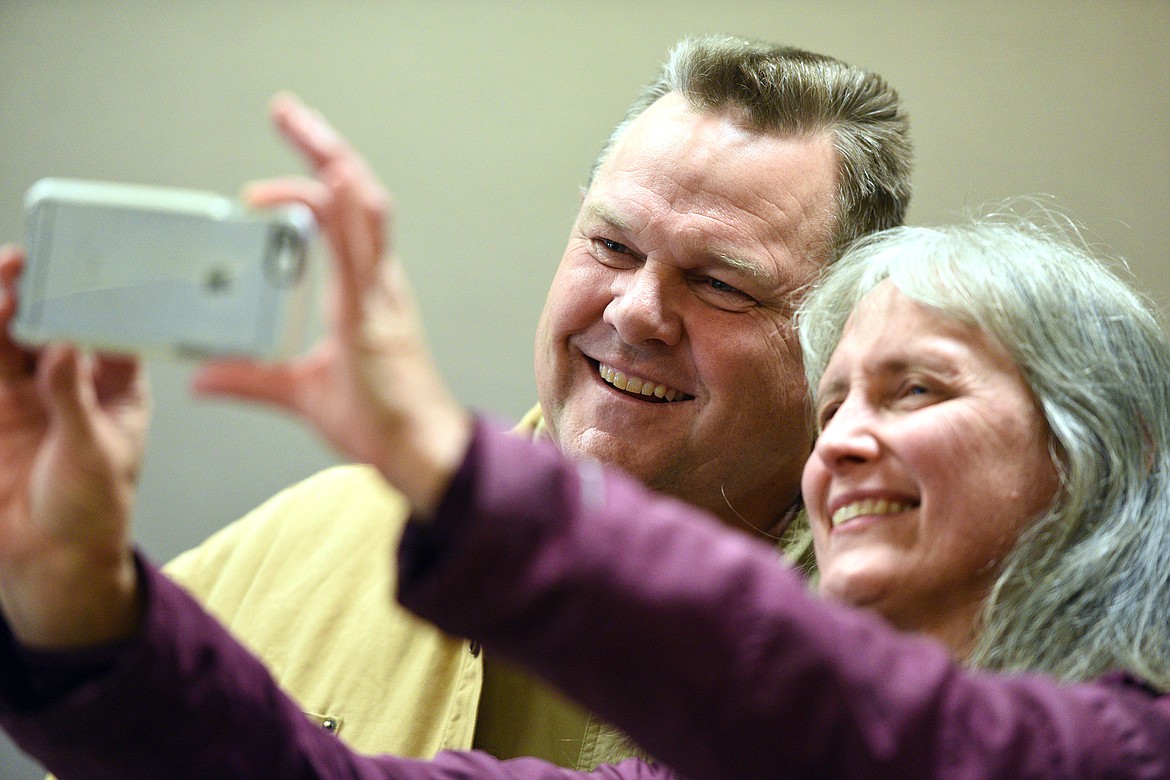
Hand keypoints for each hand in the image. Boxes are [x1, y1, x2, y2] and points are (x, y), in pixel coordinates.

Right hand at [0, 246, 147, 646]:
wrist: (50, 562)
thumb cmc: (95, 511)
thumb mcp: (94, 453)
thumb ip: (73, 400)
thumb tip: (66, 347)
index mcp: (118, 386)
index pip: (107, 327)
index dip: (94, 296)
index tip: (82, 269)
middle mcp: (73, 380)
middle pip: (52, 321)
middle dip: (38, 291)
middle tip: (26, 264)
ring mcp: (29, 392)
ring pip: (10, 337)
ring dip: (4, 308)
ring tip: (3, 283)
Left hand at [193, 94, 470, 514]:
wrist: (420, 455)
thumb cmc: (380, 424)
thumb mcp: (300, 393)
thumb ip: (251, 379)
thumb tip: (201, 377)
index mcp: (363, 293)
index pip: (342, 218)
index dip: (314, 179)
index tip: (278, 162)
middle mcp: (376, 283)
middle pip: (356, 196)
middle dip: (323, 148)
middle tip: (288, 112)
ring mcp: (379, 296)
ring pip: (364, 209)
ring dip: (333, 163)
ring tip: (300, 127)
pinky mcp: (373, 317)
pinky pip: (362, 252)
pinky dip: (346, 211)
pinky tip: (329, 181)